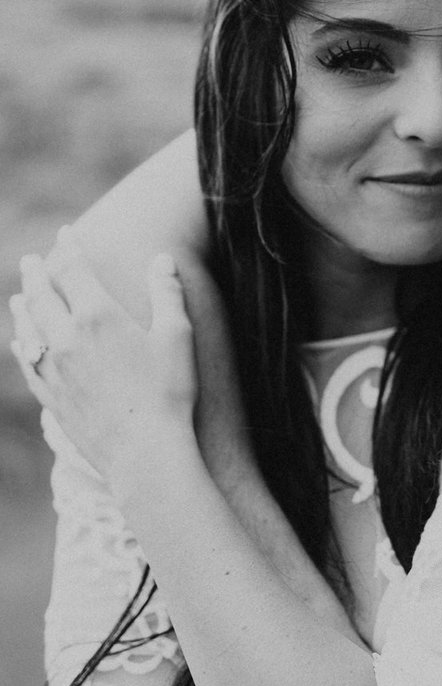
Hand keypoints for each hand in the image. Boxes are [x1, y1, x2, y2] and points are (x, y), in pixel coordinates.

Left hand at [10, 232, 197, 481]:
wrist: (144, 452)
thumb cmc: (169, 393)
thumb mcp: (177, 337)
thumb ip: (167, 293)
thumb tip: (162, 259)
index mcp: (99, 316)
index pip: (74, 269)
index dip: (69, 247)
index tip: (67, 233)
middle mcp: (67, 338)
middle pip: (42, 294)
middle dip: (37, 272)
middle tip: (32, 259)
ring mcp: (54, 369)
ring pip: (28, 328)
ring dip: (23, 306)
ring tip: (20, 295)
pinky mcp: (51, 397)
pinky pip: (28, 363)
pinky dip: (22, 346)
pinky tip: (21, 342)